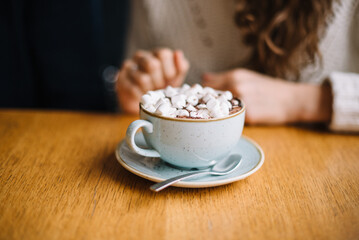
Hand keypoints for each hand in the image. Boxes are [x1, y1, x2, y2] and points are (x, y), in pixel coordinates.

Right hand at [116, 48, 189, 113]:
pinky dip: (140, 96)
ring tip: (149, 92)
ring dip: (149, 90)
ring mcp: (128, 67)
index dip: (169, 70)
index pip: (163, 54)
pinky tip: (141, 96)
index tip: (169, 80)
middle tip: (159, 87)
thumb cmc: (161, 88)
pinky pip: (133, 89)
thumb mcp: (175, 79)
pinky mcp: (120, 80)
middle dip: (159, 81)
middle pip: (152, 64)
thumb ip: (181, 67)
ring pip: (143, 79)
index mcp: (156, 54)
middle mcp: (141, 56)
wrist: (144, 104)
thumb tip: (178, 53)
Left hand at [202, 69, 331, 124]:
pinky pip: (230, 121)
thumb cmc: (268, 89)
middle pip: (208, 97)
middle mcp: (236, 86)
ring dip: (212, 115)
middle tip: (199, 112)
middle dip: (202, 105)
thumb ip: (223, 78)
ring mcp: (242, 101)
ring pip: (217, 110)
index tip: (194, 101)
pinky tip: (224, 125)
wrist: (292, 100)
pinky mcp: (248, 116)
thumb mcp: (247, 77)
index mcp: (235, 75)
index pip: (206, 85)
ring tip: (212, 119)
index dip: (199, 94)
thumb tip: (203, 77)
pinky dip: (226, 123)